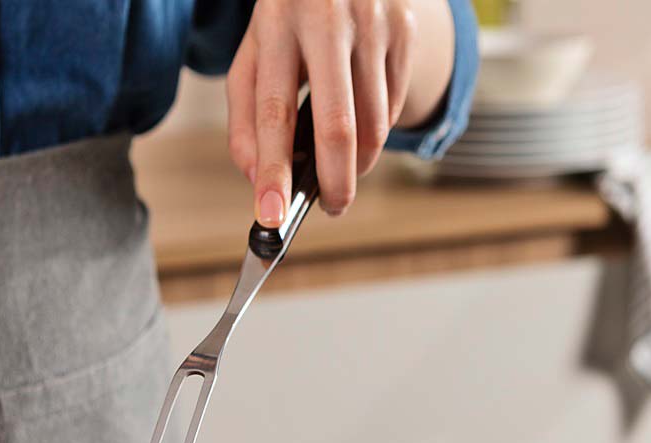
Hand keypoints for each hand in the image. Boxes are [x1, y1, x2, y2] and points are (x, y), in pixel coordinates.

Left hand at [227, 0, 454, 223]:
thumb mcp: (255, 51)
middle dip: (334, 184)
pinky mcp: (404, 29)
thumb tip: (257, 178)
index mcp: (278, 22)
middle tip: (329, 208)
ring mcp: (373, 22)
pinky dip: (375, 130)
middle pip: (338, 127)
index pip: (275, 111)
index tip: (272, 214)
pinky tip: (358, 117)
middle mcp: (328, 18)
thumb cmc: (290, 14)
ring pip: (374, 125)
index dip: (274, 170)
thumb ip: (246, 115)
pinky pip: (393, 106)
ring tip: (340, 165)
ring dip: (357, 163)